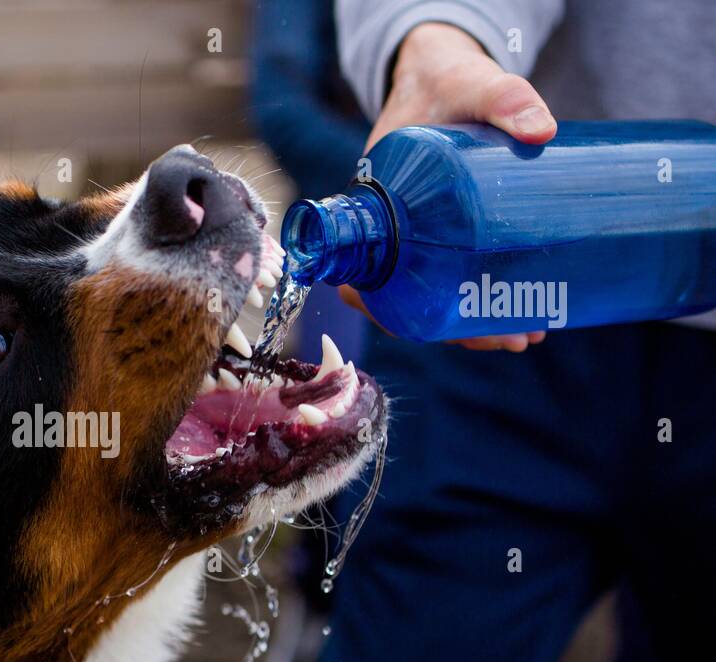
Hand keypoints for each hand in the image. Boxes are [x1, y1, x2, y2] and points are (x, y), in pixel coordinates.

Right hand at [342, 22, 557, 351]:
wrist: (451, 78)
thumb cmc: (449, 83)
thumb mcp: (471, 84)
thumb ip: (503, 97)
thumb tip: (542, 130)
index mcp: (376, 205)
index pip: (365, 275)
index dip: (387, 308)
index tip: (430, 322)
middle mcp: (395, 233)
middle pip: (408, 301)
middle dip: (455, 329)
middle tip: (509, 338)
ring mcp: (424, 241)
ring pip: (438, 298)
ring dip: (476, 326)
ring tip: (527, 335)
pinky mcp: (453, 239)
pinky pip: (459, 282)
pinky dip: (486, 304)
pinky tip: (530, 315)